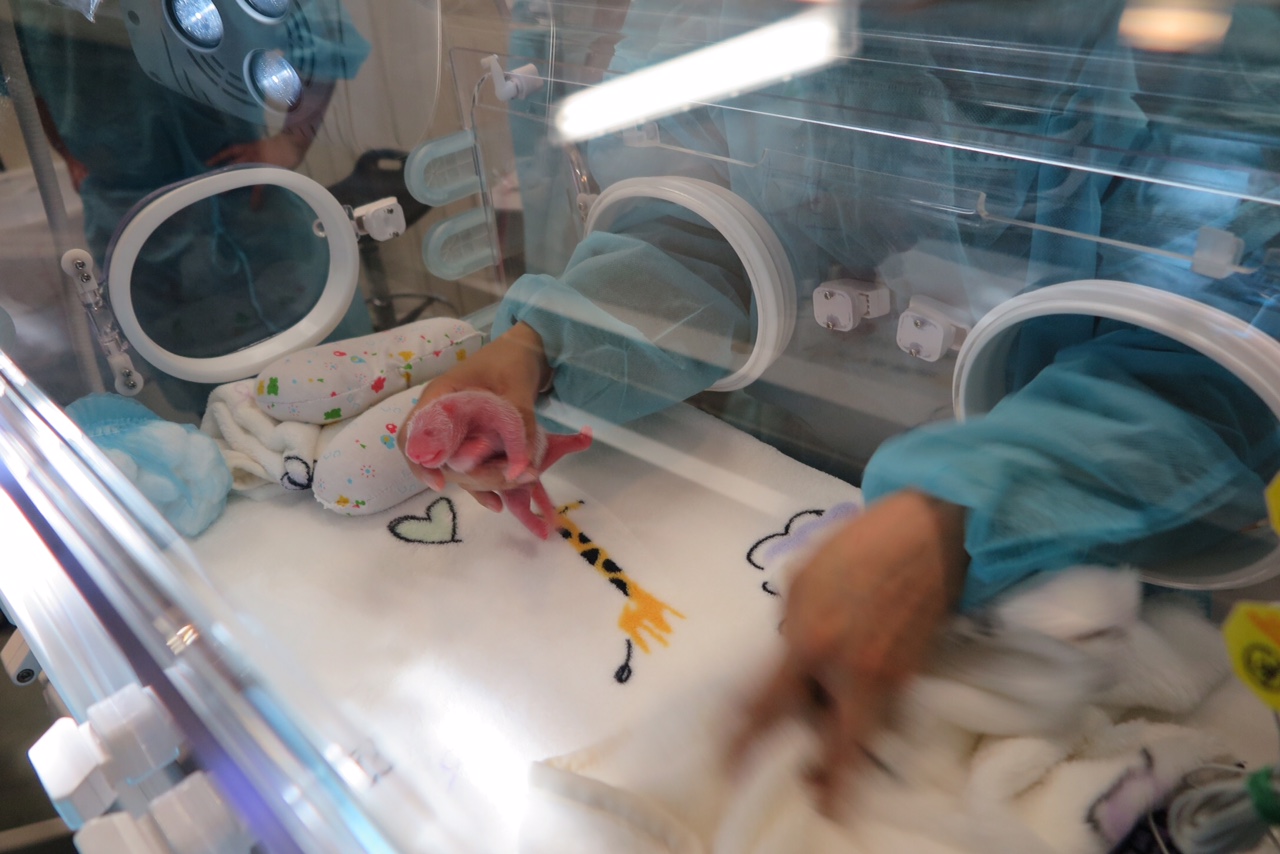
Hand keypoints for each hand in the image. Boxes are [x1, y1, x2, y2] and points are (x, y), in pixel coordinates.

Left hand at [206, 133, 309, 208]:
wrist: (293, 142)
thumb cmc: (282, 144)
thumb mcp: (266, 146)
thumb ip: (259, 153)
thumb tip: (256, 161)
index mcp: (250, 147)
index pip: (231, 150)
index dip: (219, 156)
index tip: (207, 163)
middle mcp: (250, 154)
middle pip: (231, 164)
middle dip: (221, 173)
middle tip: (211, 181)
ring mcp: (257, 163)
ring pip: (240, 174)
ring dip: (231, 184)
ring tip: (223, 194)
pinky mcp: (266, 173)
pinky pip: (259, 188)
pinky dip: (256, 198)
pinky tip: (254, 206)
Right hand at [401, 323, 569, 527]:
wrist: (526, 351)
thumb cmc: (512, 360)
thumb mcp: (517, 388)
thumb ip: (520, 425)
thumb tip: (522, 466)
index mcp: (439, 398)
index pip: (412, 436)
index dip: (419, 463)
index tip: (441, 483)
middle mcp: (441, 419)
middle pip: (439, 460)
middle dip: (470, 477)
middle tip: (504, 484)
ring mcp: (456, 432)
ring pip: (456, 468)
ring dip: (481, 483)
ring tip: (512, 490)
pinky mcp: (472, 442)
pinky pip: (471, 468)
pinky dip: (484, 485)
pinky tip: (500, 503)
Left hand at [733, 490, 967, 813]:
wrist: (931, 536)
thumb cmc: (859, 546)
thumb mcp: (801, 579)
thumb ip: (789, 625)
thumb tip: (787, 655)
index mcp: (810, 641)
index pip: (769, 707)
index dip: (746, 741)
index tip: (729, 763)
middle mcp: (848, 671)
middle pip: (830, 746)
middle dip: (818, 775)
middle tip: (806, 787)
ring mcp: (885, 677)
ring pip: (858, 734)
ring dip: (839, 748)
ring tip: (822, 764)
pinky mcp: (910, 674)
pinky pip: (879, 711)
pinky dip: (862, 720)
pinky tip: (849, 712)